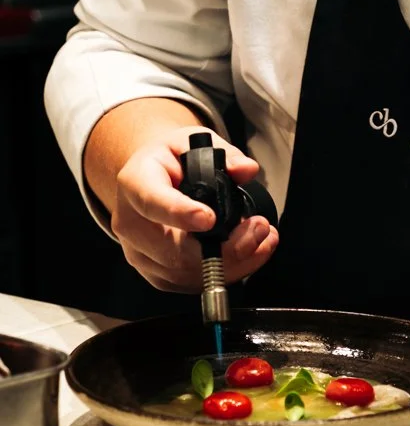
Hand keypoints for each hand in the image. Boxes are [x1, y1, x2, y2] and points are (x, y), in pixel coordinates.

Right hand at [112, 126, 277, 291]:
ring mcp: (140, 253)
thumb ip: (224, 154)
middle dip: (224, 245)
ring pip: (187, 272)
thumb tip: (246, 170)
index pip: (152, 202)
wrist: (150, 179)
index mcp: (135, 182)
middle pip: (173, 249)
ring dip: (234, 261)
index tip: (209, 219)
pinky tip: (253, 253)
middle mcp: (130, 223)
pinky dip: (229, 272)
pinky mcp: (156, 274)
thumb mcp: (194, 142)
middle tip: (259, 228)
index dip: (180, 213)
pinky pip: (192, 283)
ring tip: (263, 238)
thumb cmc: (171, 161)